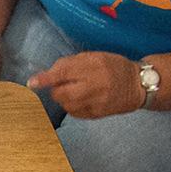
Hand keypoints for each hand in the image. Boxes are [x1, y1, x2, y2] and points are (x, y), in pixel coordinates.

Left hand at [29, 52, 145, 119]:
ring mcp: (97, 103)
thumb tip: (47, 74)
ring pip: (66, 105)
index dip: (45, 78)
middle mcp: (95, 86)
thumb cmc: (113, 67)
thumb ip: (70, 63)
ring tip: (76, 90)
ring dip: (64, 98)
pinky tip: (81, 99)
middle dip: (56, 89)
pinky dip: (72, 106)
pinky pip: (75, 113)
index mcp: (94, 67)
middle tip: (64, 83)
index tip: (32, 83)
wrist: (138, 85)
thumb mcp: (94, 57)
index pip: (63, 73)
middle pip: (61, 93)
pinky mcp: (98, 114)